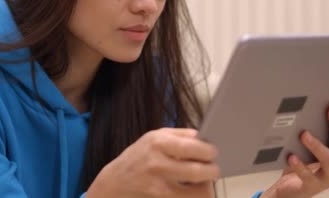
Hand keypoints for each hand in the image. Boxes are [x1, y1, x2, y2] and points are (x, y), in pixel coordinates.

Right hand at [86, 128, 218, 197]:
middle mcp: (158, 164)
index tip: (213, 153)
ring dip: (207, 188)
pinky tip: (193, 191)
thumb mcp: (152, 137)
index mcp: (158, 143)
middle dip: (213, 171)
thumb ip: (179, 135)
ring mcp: (159, 187)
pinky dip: (195, 196)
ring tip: (206, 183)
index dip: (210, 151)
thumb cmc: (137, 158)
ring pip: (199, 193)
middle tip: (214, 169)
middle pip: (199, 171)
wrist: (114, 183)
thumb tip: (204, 136)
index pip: (193, 147)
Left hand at [261, 100, 328, 197]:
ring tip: (303, 134)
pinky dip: (300, 165)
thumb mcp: (308, 145)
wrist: (289, 188)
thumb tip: (306, 106)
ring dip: (316, 145)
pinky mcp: (313, 186)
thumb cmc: (300, 161)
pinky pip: (308, 175)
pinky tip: (291, 156)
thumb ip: (312, 130)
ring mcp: (328, 176)